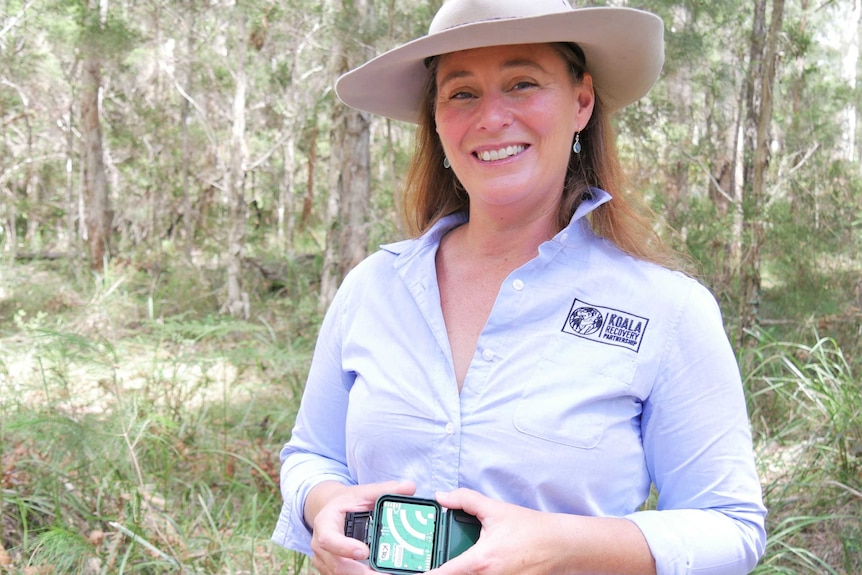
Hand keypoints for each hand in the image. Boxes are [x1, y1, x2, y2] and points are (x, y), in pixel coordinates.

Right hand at [308, 480, 416, 574]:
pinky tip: (381, 574)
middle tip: (385, 574)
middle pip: (338, 566)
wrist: (332, 511)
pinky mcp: (332, 570)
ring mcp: (325, 561)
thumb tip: (409, 487)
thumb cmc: (346, 503)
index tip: (365, 551)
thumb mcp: (363, 493)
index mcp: (325, 524)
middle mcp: (321, 547)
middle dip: (361, 573)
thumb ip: (385, 490)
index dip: (345, 547)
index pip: (329, 539)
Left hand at [432, 489, 654, 574]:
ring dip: (453, 571)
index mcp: (480, 562)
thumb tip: (442, 496)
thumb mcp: (495, 509)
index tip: (407, 571)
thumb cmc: (529, 529)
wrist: (559, 546)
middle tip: (423, 562)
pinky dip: (468, 572)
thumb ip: (465, 499)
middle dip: (436, 572)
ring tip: (439, 562)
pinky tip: (462, 563)